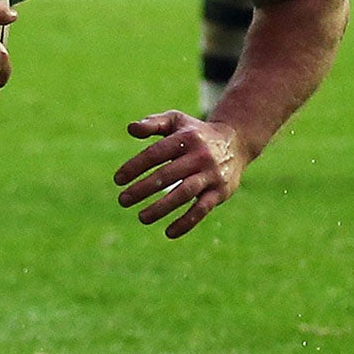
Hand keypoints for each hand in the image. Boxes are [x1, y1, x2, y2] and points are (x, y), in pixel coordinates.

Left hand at [114, 111, 246, 237]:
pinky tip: (169, 233)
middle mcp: (200, 156)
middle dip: (143, 189)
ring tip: (141, 218)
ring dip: (161, 208)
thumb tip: (130, 129)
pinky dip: (186, 222)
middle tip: (122, 200)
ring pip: (184, 193)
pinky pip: (202, 209)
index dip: (135, 167)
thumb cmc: (194, 132)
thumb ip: (152, 124)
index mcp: (185, 138)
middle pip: (168, 175)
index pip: (155, 154)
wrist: (236, 142)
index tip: (117, 180)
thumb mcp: (175, 121)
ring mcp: (211, 175)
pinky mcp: (221, 191)